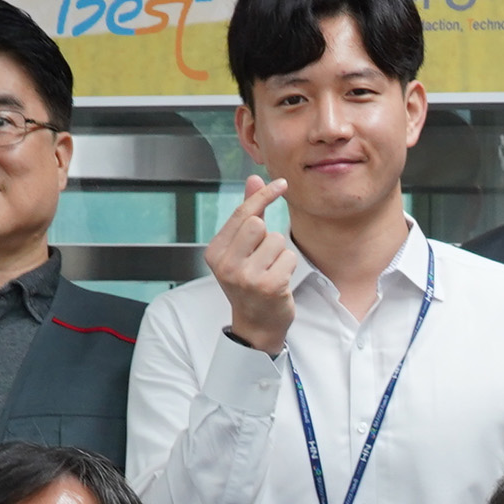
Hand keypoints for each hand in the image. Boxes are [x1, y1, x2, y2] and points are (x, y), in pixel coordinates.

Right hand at [205, 175, 304, 353]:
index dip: (263, 196)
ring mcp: (246, 277)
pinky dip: (288, 266)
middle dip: (266, 236)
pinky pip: (289, 257)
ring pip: (275, 240)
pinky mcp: (269, 286)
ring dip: (279, 253)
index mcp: (214, 252)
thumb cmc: (249, 283)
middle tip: (262, 257)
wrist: (257, 324)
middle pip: (257, 224)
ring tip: (269, 271)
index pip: (241, 213)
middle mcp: (226, 264)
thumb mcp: (241, 248)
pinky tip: (278, 281)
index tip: (281, 184)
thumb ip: (247, 213)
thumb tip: (254, 178)